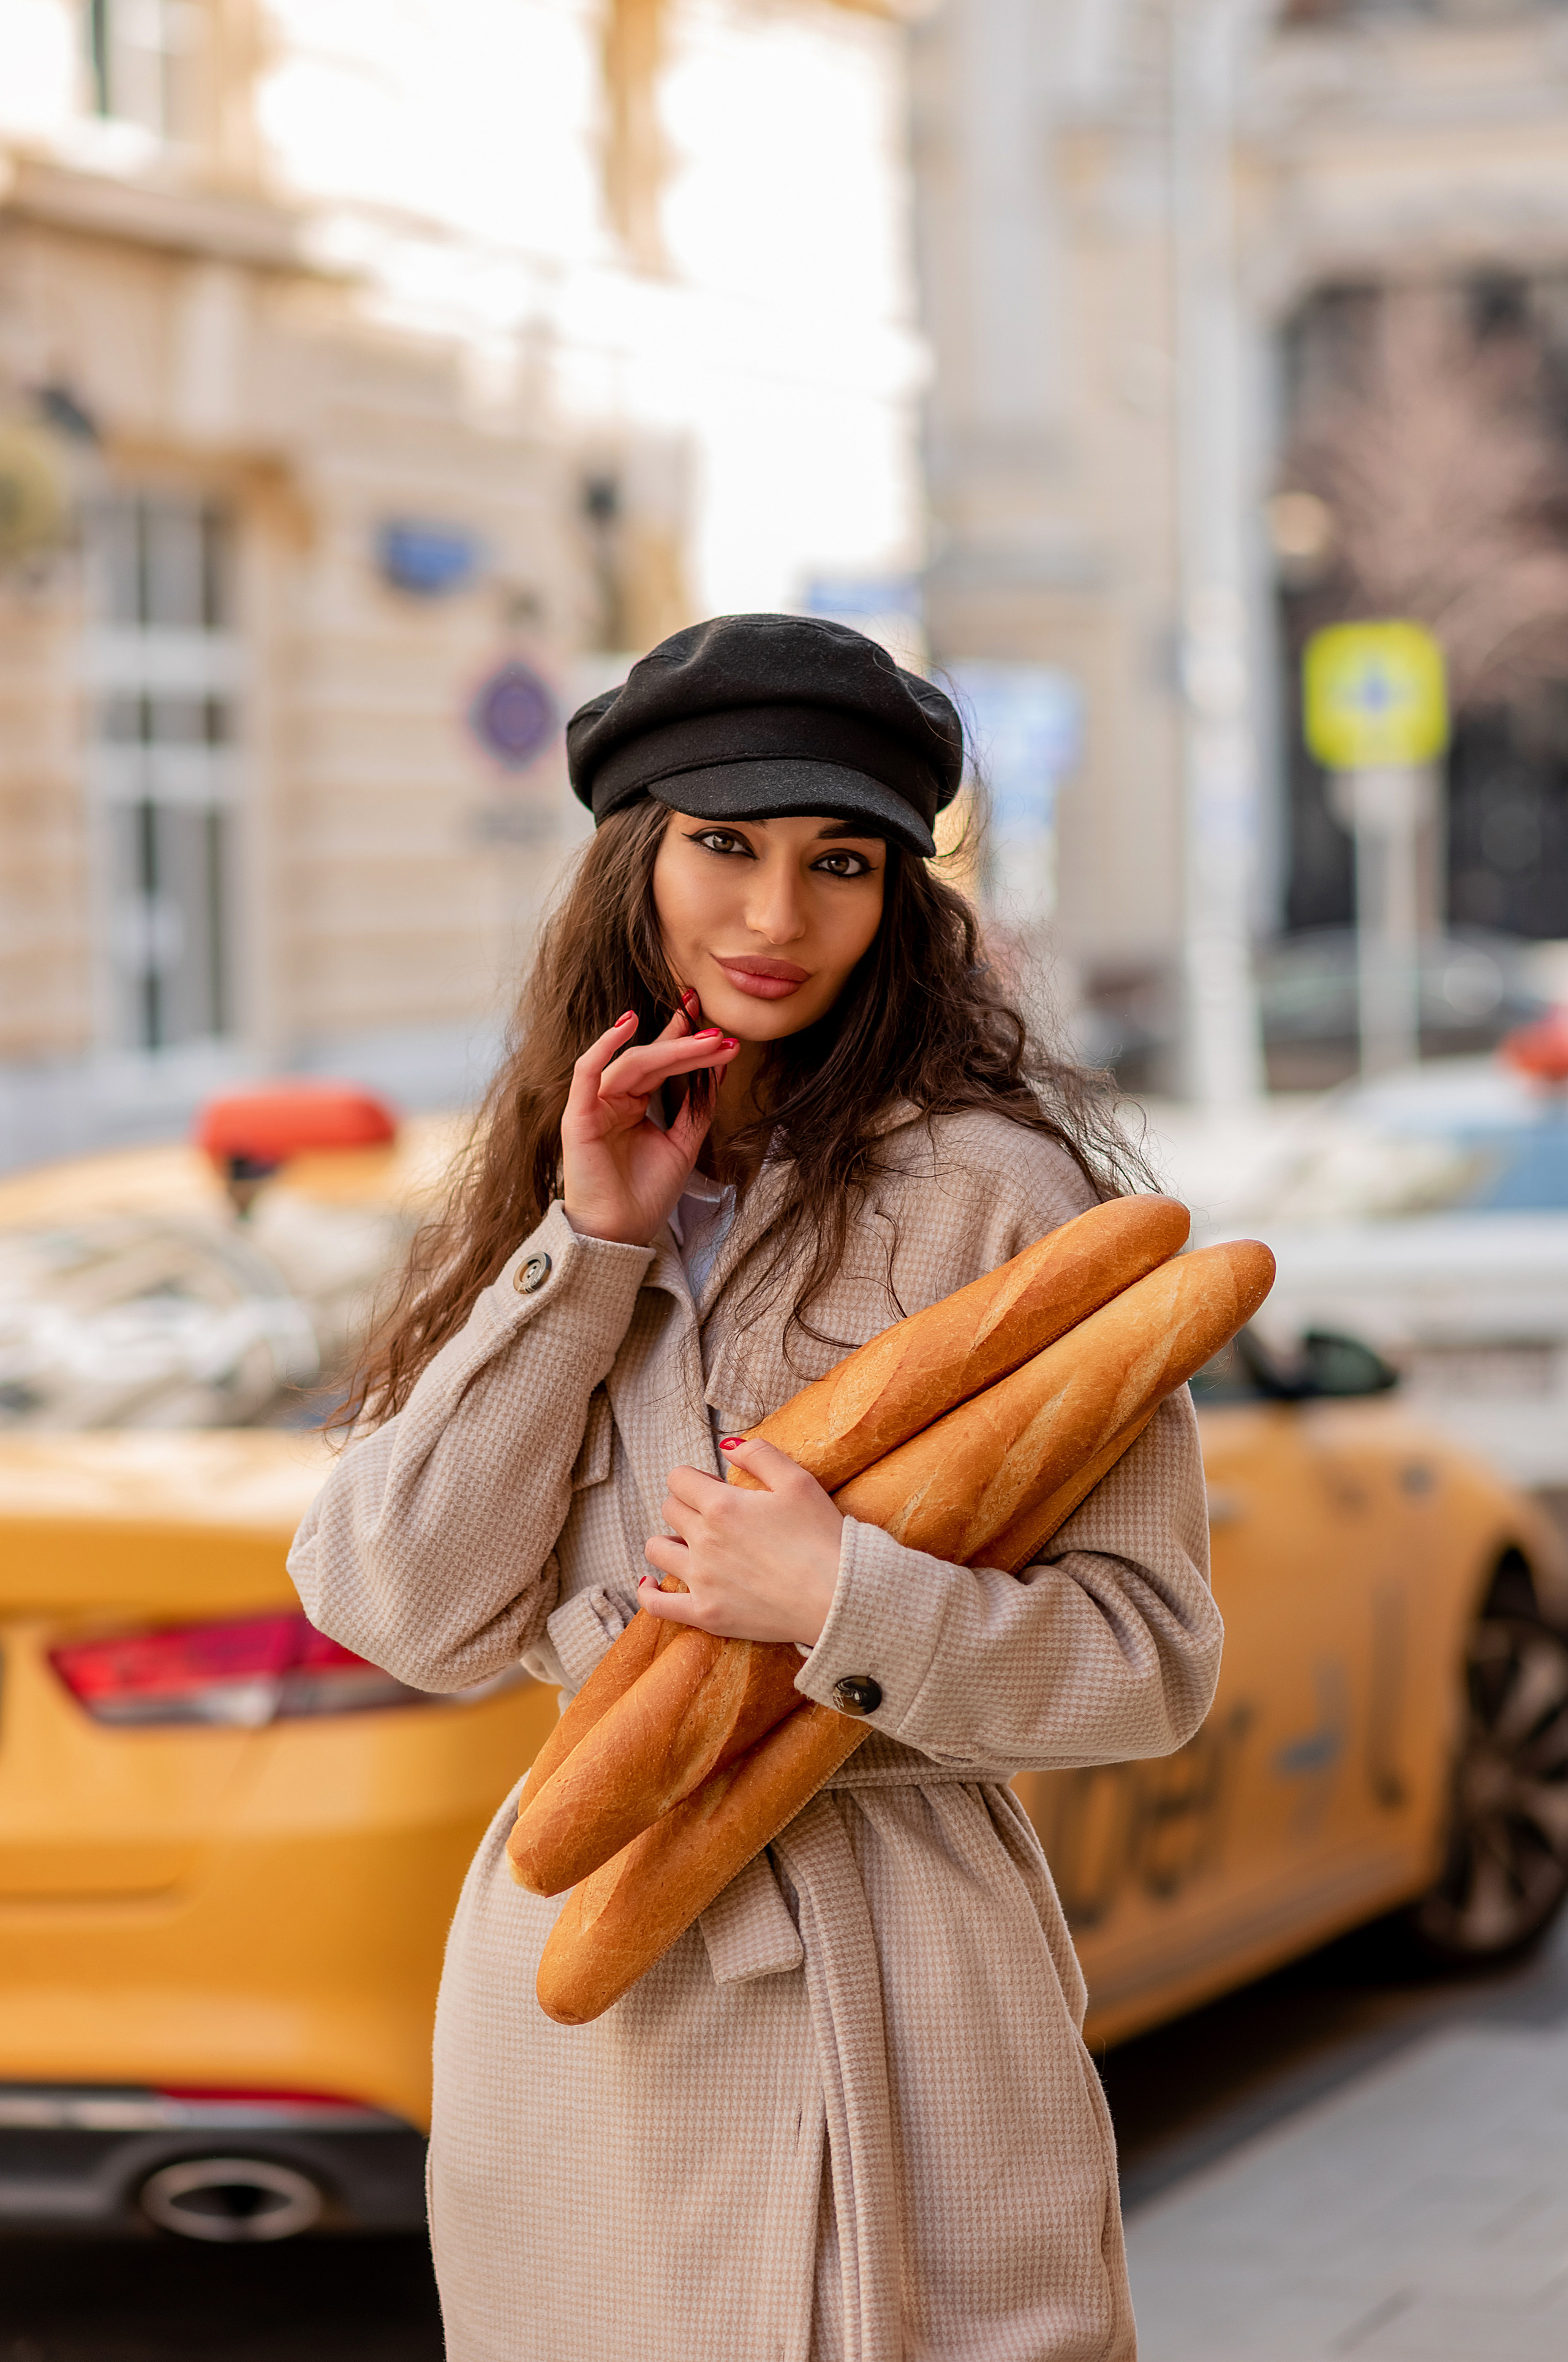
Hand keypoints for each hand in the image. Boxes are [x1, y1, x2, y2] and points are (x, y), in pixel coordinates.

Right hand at [561, 998, 739, 1246]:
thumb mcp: (683, 1145)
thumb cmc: (646, 1194)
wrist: (621, 1233)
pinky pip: (587, 1072)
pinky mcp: (579, 1115)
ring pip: (632, 1064)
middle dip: (687, 1044)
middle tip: (720, 1033)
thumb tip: (718, 1070)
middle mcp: (613, 1099)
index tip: (717, 1026)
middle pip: (652, 1061)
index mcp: (633, 1104)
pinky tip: (627, 1024)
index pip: (661, 1064)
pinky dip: (604, 1046)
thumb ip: (696, 1108)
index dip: (686, 1041)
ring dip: (670, 1049)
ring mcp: (595, 1105)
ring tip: (706, 1040)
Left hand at [640, 1437, 841, 1646]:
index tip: (713, 1488)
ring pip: (656, 1549)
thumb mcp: (798, 1481)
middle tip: (714, 1516)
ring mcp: (701, 1580)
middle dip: (686, 1506)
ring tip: (689, 1545)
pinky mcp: (706, 1614)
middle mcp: (703, 1540)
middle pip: (669, 1510)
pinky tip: (652, 1583)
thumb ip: (760, 1455)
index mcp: (721, 1505)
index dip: (695, 1479)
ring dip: (668, 1541)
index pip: (678, 1478)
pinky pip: (658, 1605)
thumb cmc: (823, 1537)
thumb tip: (728, 1448)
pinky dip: (649, 1592)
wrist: (839, 1598)